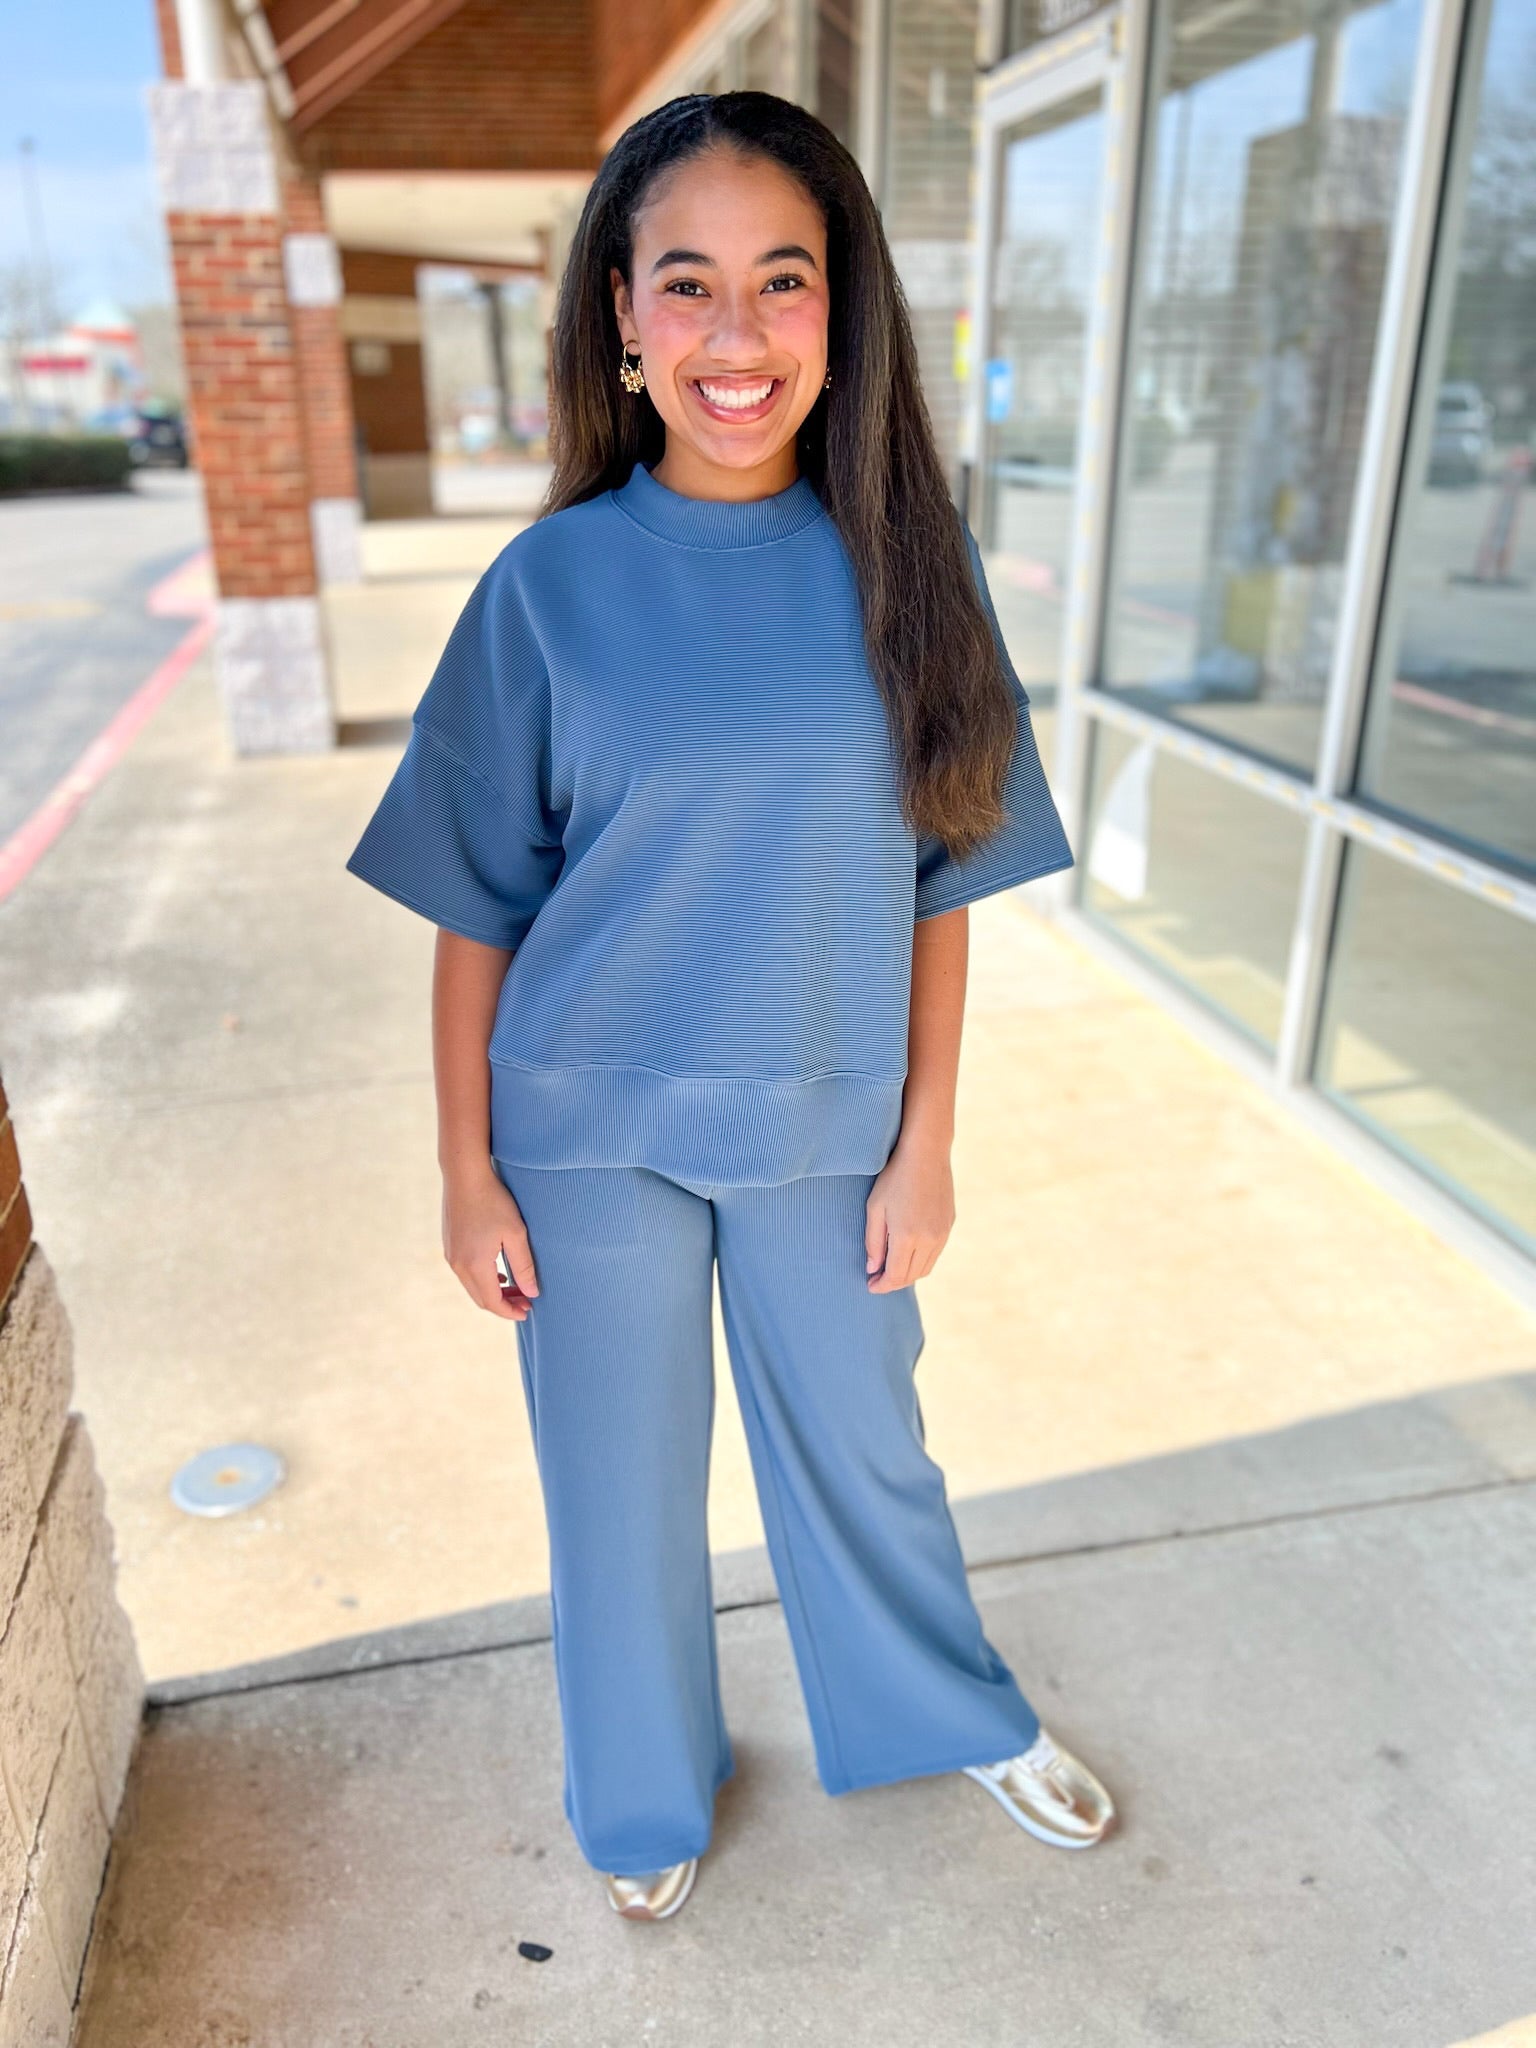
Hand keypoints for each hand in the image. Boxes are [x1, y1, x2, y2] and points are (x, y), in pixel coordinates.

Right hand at [442, 1163, 540, 1320]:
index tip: (528, 1312)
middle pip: (481, 1298)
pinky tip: (500, 1274)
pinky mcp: (449, 1246)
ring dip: (494, 1292)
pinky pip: (466, 1274)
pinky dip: (483, 1280)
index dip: (510, 1312)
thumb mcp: (516, 1234)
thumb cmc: (493, 1201)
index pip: (493, 1302)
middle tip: (526, 1302)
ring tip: (517, 1289)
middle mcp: (458, 1265)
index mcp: (475, 1265)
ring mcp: (451, 1255)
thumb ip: (524, 1266)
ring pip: (473, 1287)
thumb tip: (532, 1293)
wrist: (464, 1175)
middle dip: (504, 1304)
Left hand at [864, 1132, 955, 1291]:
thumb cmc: (894, 1177)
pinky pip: (935, 1254)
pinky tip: (908, 1253)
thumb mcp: (875, 1208)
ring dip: (908, 1274)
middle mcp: (929, 1240)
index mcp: (907, 1237)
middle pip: (911, 1276)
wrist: (926, 1153)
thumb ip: (873, 1242)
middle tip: (877, 1279)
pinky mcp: (949, 1226)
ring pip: (925, 1268)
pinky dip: (921, 1261)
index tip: (870, 1286)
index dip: (882, 1286)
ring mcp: (942, 1234)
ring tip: (891, 1268)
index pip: (896, 1276)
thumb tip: (873, 1269)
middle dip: (893, 1282)